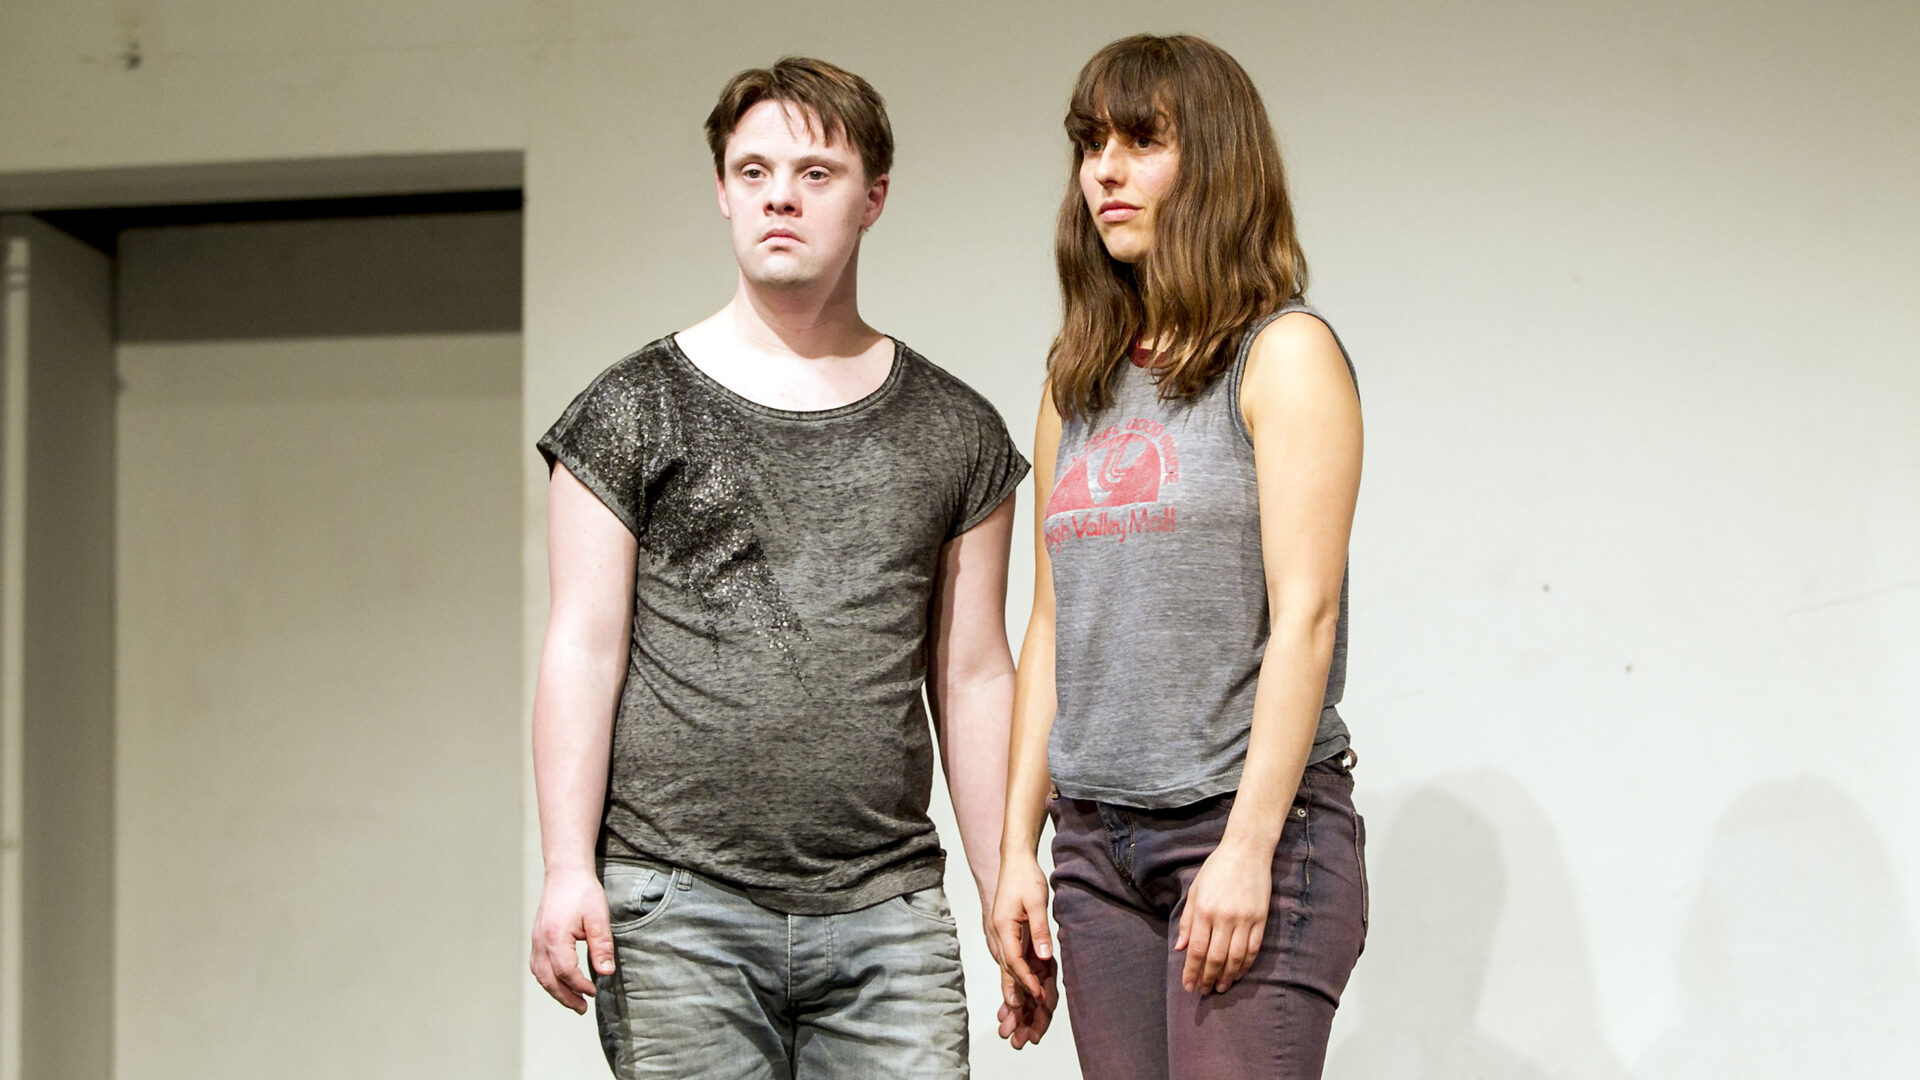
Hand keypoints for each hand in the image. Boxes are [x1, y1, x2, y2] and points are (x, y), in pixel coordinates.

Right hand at [529, 868, 614, 1012]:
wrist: (565, 873)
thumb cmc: (583, 892)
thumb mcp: (598, 917)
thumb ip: (601, 946)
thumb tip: (606, 972)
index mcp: (554, 937)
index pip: (566, 972)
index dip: (580, 986)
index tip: (594, 992)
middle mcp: (540, 941)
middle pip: (549, 979)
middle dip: (565, 997)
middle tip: (582, 1009)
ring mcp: (535, 940)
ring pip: (540, 975)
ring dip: (555, 991)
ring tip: (573, 1001)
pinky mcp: (537, 938)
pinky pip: (537, 966)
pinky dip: (548, 979)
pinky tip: (560, 983)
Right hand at [991, 856, 1058, 1047]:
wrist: (1014, 861)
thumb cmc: (1025, 878)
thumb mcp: (1037, 901)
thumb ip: (1040, 930)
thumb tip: (1043, 956)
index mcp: (1002, 928)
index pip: (1015, 963)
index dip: (1028, 982)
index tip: (1039, 998)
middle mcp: (997, 936)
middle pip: (1006, 973)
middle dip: (1014, 1000)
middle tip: (1019, 1024)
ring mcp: (998, 936)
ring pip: (1005, 971)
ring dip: (1012, 994)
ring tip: (1015, 1019)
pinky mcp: (1004, 936)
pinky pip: (1009, 962)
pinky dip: (1014, 979)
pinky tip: (1018, 994)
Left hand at [1175, 839, 1273, 993]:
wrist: (1247, 851)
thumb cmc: (1216, 869)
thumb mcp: (1195, 890)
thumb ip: (1188, 921)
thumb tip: (1180, 948)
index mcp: (1205, 910)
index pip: (1197, 950)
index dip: (1192, 971)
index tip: (1188, 985)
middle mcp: (1224, 918)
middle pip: (1215, 958)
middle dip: (1207, 978)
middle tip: (1202, 991)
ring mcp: (1245, 919)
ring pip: (1235, 958)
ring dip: (1226, 976)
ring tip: (1220, 988)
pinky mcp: (1261, 919)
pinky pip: (1253, 949)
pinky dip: (1245, 965)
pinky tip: (1237, 973)